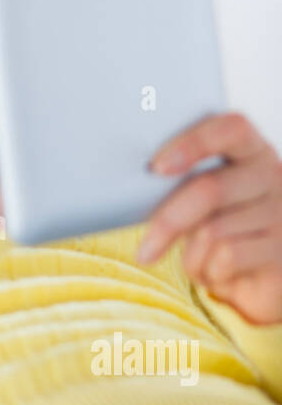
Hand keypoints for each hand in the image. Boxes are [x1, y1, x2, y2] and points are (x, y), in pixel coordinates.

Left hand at [137, 112, 281, 323]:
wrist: (253, 276)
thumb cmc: (216, 226)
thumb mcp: (200, 197)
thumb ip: (180, 182)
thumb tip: (137, 186)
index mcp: (250, 149)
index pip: (230, 129)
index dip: (193, 144)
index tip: (157, 167)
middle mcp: (271, 175)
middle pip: (211, 189)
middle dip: (170, 222)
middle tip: (144, 251)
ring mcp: (280, 212)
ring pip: (213, 231)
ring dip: (191, 256)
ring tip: (196, 260)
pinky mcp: (280, 250)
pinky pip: (227, 258)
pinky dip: (208, 271)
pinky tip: (214, 272)